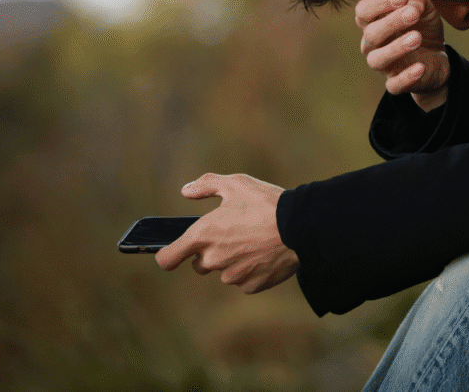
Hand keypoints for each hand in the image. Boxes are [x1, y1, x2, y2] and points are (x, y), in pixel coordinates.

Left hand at [155, 173, 298, 293]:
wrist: (301, 227)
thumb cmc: (266, 202)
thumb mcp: (236, 183)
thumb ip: (206, 185)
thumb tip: (185, 191)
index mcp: (203, 235)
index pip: (167, 258)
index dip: (167, 255)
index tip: (172, 253)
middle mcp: (213, 259)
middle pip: (200, 264)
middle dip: (212, 252)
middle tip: (234, 234)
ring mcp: (232, 275)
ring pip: (225, 271)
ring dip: (233, 261)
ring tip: (255, 241)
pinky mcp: (251, 285)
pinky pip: (245, 280)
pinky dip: (252, 270)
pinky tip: (265, 254)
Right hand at [355, 0, 449, 110]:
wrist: (437, 58)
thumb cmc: (423, 28)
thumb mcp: (425, 10)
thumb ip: (417, 1)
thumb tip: (411, 3)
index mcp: (374, 22)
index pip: (363, 11)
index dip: (379, 3)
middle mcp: (372, 45)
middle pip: (371, 34)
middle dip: (391, 22)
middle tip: (413, 14)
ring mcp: (383, 66)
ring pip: (377, 60)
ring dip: (396, 48)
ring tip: (417, 37)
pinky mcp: (396, 83)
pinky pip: (393, 85)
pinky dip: (406, 77)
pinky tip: (420, 67)